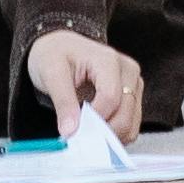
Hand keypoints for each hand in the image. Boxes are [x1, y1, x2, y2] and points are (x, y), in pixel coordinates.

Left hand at [27, 30, 141, 146]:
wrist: (57, 46)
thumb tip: (70, 131)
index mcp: (108, 60)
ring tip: (86, 131)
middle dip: (102, 131)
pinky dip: (115, 134)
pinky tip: (96, 129)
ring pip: (131, 123)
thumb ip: (63, 102)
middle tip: (78, 136)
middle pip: (125, 114)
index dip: (94, 119)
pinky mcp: (133, 97)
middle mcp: (127, 71)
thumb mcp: (51, 73)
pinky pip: (131, 125)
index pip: (111, 98)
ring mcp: (133, 84)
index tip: (74, 130)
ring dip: (109, 135)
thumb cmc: (54, 54)